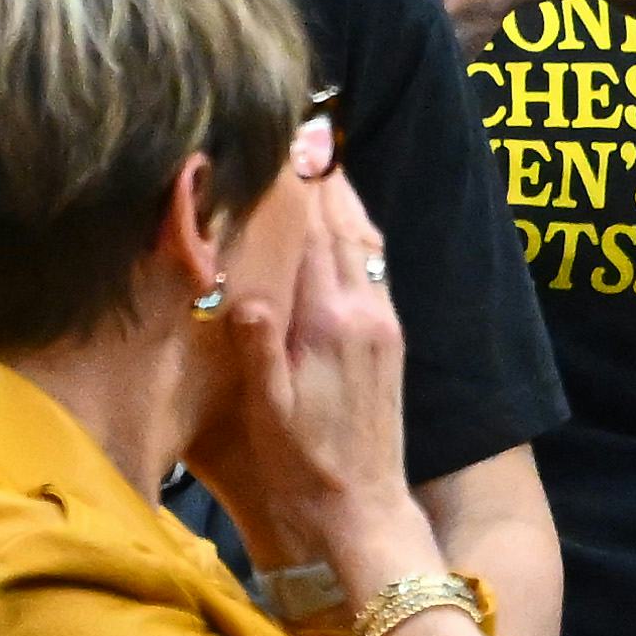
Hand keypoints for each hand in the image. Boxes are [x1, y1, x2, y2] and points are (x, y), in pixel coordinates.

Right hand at [186, 170, 414, 577]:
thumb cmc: (303, 466)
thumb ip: (259, 347)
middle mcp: (364, 313)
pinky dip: (359, 230)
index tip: (286, 139)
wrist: (362, 509)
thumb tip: (244, 292)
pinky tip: (347, 219)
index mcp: (329, 323)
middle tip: (305, 125)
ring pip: (365, 241)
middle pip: (344, 225)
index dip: (300, 186)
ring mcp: (383, 323)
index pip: (315, 236)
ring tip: (325, 155)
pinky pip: (375, 265)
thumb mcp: (267, 413)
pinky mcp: (391, 338)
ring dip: (346, 197)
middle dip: (324, 176)